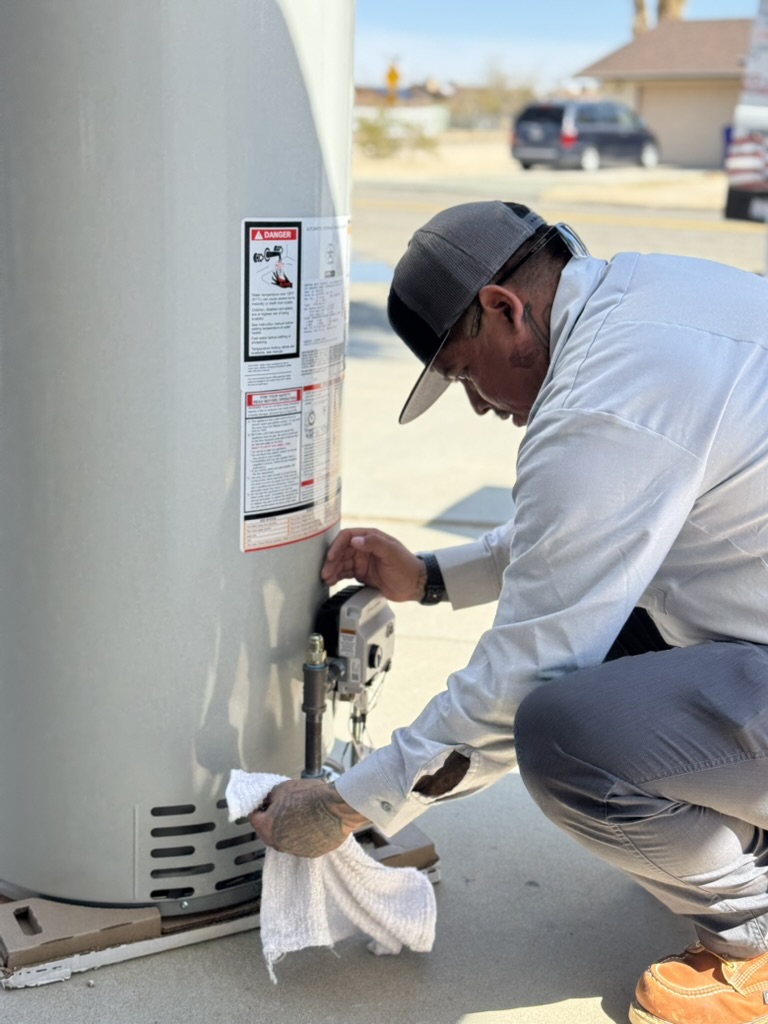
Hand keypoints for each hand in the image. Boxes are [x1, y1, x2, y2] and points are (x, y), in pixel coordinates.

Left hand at [250, 779, 368, 857]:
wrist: (336, 807)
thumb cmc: (310, 797)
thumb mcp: (283, 788)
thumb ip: (271, 797)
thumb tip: (270, 800)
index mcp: (267, 828)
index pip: (254, 818)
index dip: (260, 807)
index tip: (266, 803)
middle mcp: (279, 844)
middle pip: (270, 831)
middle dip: (274, 819)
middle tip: (284, 807)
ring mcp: (296, 851)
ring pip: (287, 839)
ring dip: (290, 829)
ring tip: (302, 814)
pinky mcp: (312, 853)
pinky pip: (303, 843)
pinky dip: (305, 835)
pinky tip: (313, 822)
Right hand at [321, 528, 425, 601]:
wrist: (415, 585)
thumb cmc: (407, 567)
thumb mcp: (392, 553)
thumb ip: (375, 544)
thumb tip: (355, 540)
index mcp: (371, 538)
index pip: (348, 537)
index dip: (337, 546)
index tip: (331, 557)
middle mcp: (365, 547)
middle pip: (341, 551)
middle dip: (332, 561)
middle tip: (325, 572)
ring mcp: (362, 561)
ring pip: (341, 563)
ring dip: (332, 570)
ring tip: (325, 578)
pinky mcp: (362, 573)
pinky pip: (345, 573)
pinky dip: (337, 576)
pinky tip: (331, 581)